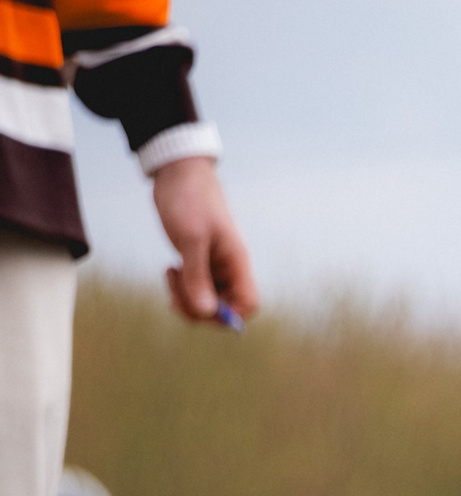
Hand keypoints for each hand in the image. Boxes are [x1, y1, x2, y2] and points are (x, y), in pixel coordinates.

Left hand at [150, 156, 256, 325]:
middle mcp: (229, 268)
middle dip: (199, 308)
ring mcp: (214, 265)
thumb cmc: (189, 200)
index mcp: (237, 262)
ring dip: (187, 298)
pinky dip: (182, 288)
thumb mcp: (191, 238)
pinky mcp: (199, 260)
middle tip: (175, 293)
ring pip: (207, 299)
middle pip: (225, 307)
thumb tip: (205, 312)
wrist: (177, 172)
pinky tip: (170, 271)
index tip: (202, 306)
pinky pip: (196, 287)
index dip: (229, 315)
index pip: (247, 304)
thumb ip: (197, 276)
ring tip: (170, 275)